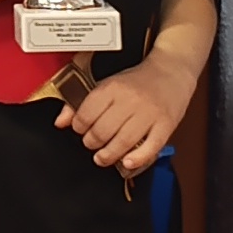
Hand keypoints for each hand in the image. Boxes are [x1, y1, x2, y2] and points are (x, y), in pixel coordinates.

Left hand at [67, 57, 192, 175]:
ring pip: (123, 142)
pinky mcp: (166, 125)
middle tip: (92, 144)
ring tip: (103, 157)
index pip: (86, 114)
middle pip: (102, 131)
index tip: (81, 130)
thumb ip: (80, 103)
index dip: (79, 127)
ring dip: (109, 155)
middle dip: (91, 143)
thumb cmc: (138, 80)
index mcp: (113, 87)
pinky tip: (127, 162)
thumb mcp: (107, 84)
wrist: (172, 70)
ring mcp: (149, 113)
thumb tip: (60, 122)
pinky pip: (150, 147)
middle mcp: (130, 100)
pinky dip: (137, 159)